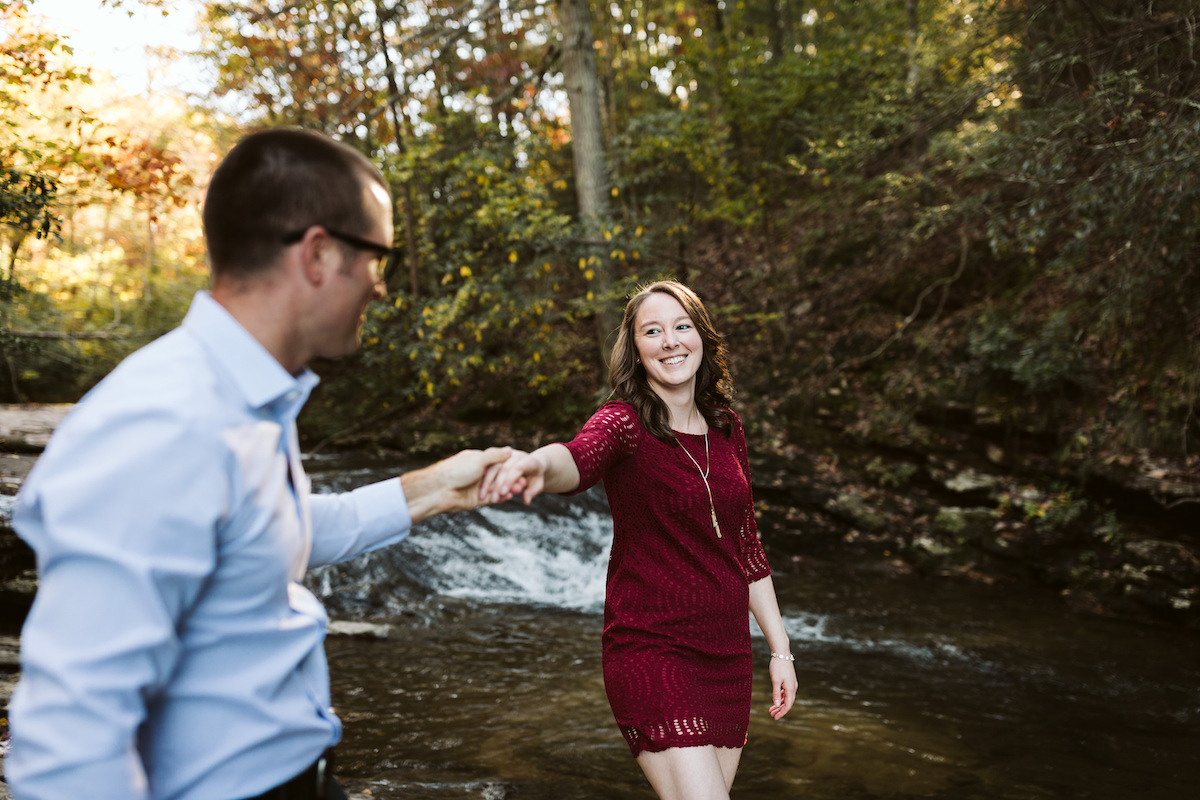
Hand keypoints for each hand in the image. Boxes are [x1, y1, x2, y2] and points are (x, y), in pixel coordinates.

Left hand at [403, 446, 524, 521]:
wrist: (439, 491)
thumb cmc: (456, 471)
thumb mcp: (478, 460)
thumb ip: (495, 456)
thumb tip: (509, 450)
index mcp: (477, 460)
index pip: (497, 462)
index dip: (509, 466)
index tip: (521, 468)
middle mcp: (478, 473)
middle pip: (499, 476)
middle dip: (510, 479)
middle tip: (523, 482)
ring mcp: (477, 486)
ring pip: (496, 488)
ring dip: (507, 488)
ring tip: (519, 489)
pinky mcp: (476, 499)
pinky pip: (491, 498)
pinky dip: (500, 497)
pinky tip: (510, 496)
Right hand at [479, 449, 545, 504]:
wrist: (534, 463)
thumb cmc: (536, 476)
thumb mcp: (538, 485)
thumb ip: (532, 492)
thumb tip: (526, 501)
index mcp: (529, 461)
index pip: (517, 468)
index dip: (509, 480)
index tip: (503, 493)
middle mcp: (517, 455)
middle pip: (504, 468)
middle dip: (498, 484)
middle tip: (493, 499)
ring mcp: (507, 454)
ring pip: (494, 466)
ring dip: (487, 481)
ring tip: (482, 496)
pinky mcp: (498, 455)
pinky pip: (489, 466)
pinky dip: (484, 478)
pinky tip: (480, 490)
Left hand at [768, 656, 797, 720]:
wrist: (782, 653)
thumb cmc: (777, 666)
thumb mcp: (775, 680)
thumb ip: (776, 693)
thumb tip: (777, 704)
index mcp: (791, 689)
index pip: (788, 705)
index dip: (782, 713)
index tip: (775, 718)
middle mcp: (793, 687)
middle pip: (788, 703)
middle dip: (780, 710)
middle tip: (771, 715)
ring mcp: (792, 684)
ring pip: (787, 698)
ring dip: (779, 704)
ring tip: (771, 709)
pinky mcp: (789, 680)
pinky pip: (786, 692)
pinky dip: (781, 697)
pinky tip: (776, 700)